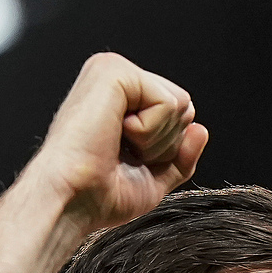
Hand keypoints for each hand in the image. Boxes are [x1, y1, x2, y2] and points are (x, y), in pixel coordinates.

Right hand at [28, 53, 209, 234]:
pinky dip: (150, 132)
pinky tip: (116, 135)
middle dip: (165, 144)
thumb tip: (200, 128)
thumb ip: (181, 154)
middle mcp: (116, 77)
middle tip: (124, 156)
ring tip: (117, 147)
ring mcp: (113, 70)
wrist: (71, 202)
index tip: (128, 162)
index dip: (166, 149)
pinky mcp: (114, 71)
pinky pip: (168, 103)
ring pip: (180, 105)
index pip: (178, 114)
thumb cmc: (99, 195)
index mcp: (120, 97)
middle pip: (184, 107)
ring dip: (156, 141)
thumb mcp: (153, 178)